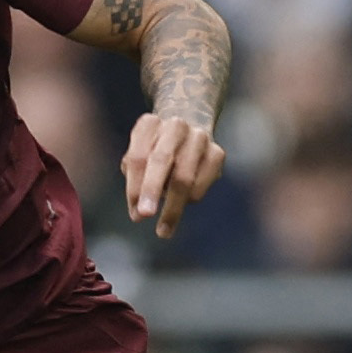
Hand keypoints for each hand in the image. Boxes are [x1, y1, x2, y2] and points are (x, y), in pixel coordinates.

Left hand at [119, 109, 225, 239]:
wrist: (191, 126)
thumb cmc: (155, 150)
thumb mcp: (139, 158)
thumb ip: (134, 182)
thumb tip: (138, 213)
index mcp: (149, 124)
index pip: (137, 157)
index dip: (134, 187)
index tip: (135, 214)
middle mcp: (175, 126)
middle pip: (161, 159)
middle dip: (151, 189)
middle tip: (144, 215)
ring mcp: (199, 137)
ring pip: (184, 177)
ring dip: (173, 207)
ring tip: (163, 228)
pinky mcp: (217, 152)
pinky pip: (202, 184)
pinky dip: (190, 199)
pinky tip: (183, 202)